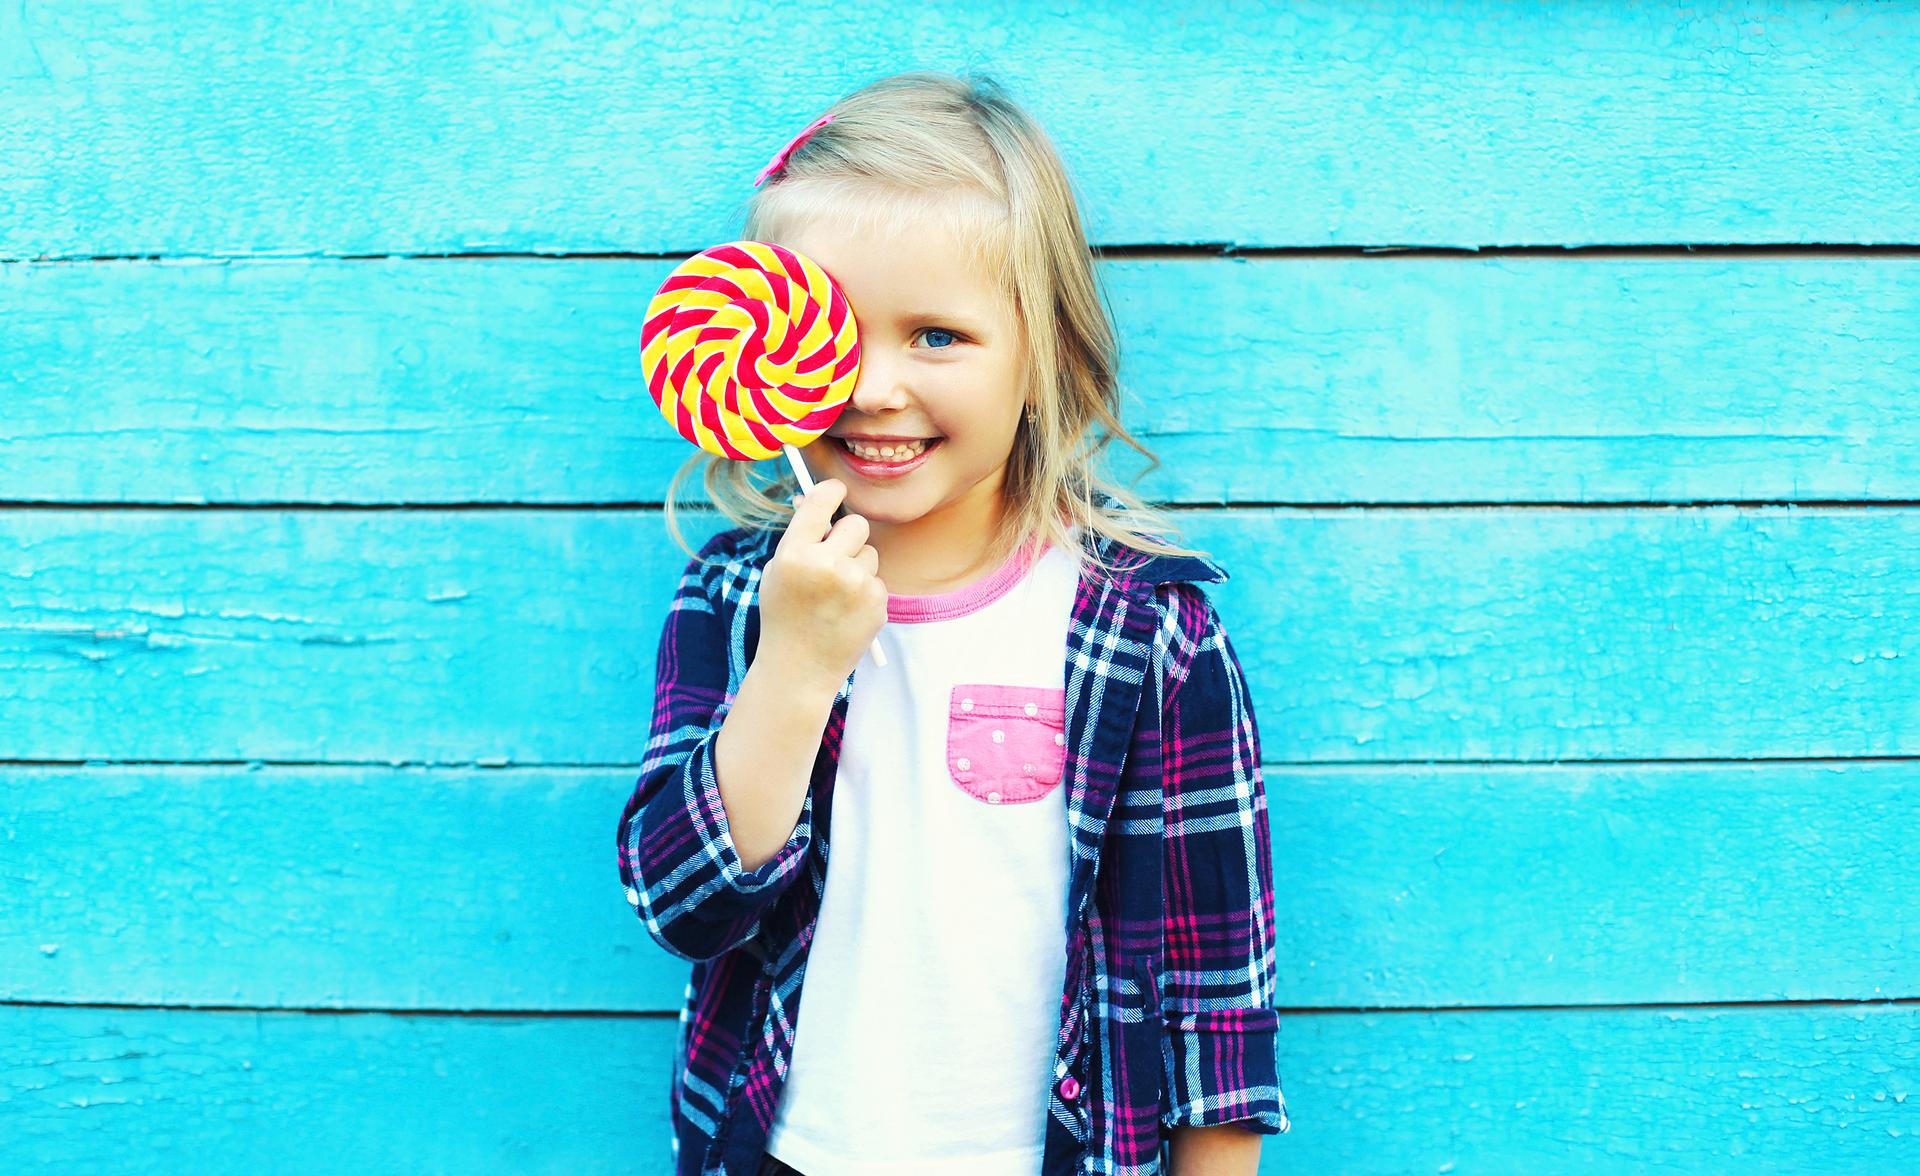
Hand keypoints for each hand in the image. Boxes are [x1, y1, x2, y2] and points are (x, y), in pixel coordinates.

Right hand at [757, 478, 884, 690]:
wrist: (799, 669)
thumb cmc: (784, 616)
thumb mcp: (777, 573)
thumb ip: (799, 538)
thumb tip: (819, 499)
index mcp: (794, 553)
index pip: (822, 500)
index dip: (832, 491)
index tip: (836, 491)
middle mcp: (827, 564)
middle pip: (856, 523)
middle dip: (848, 537)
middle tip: (834, 557)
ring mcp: (855, 584)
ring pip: (870, 553)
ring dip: (858, 567)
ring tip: (836, 595)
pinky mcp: (876, 602)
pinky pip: (877, 581)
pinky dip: (866, 593)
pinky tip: (847, 612)